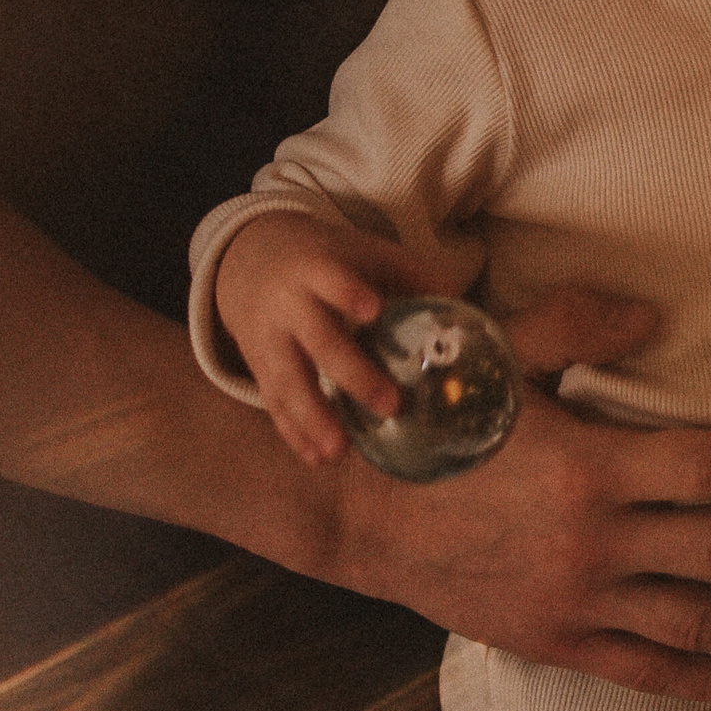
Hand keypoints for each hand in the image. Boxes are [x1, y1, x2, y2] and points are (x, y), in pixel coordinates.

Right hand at [215, 211, 432, 465]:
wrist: (248, 258)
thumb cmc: (325, 259)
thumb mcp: (359, 250)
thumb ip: (407, 273)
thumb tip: (462, 310)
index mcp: (316, 270)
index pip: (332, 280)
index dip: (350, 294)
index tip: (374, 310)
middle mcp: (289, 306)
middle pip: (318, 341)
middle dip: (353, 374)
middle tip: (391, 405)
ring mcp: (270, 340)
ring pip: (288, 381)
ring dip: (313, 418)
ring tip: (339, 453)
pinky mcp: (260, 368)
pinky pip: (275, 403)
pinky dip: (295, 433)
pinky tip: (319, 459)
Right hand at [319, 281, 710, 709]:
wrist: (347, 505)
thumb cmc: (427, 418)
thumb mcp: (497, 353)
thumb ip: (577, 329)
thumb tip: (654, 318)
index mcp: (589, 465)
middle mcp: (594, 542)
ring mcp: (576, 599)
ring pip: (700, 623)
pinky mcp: (554, 640)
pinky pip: (647, 671)